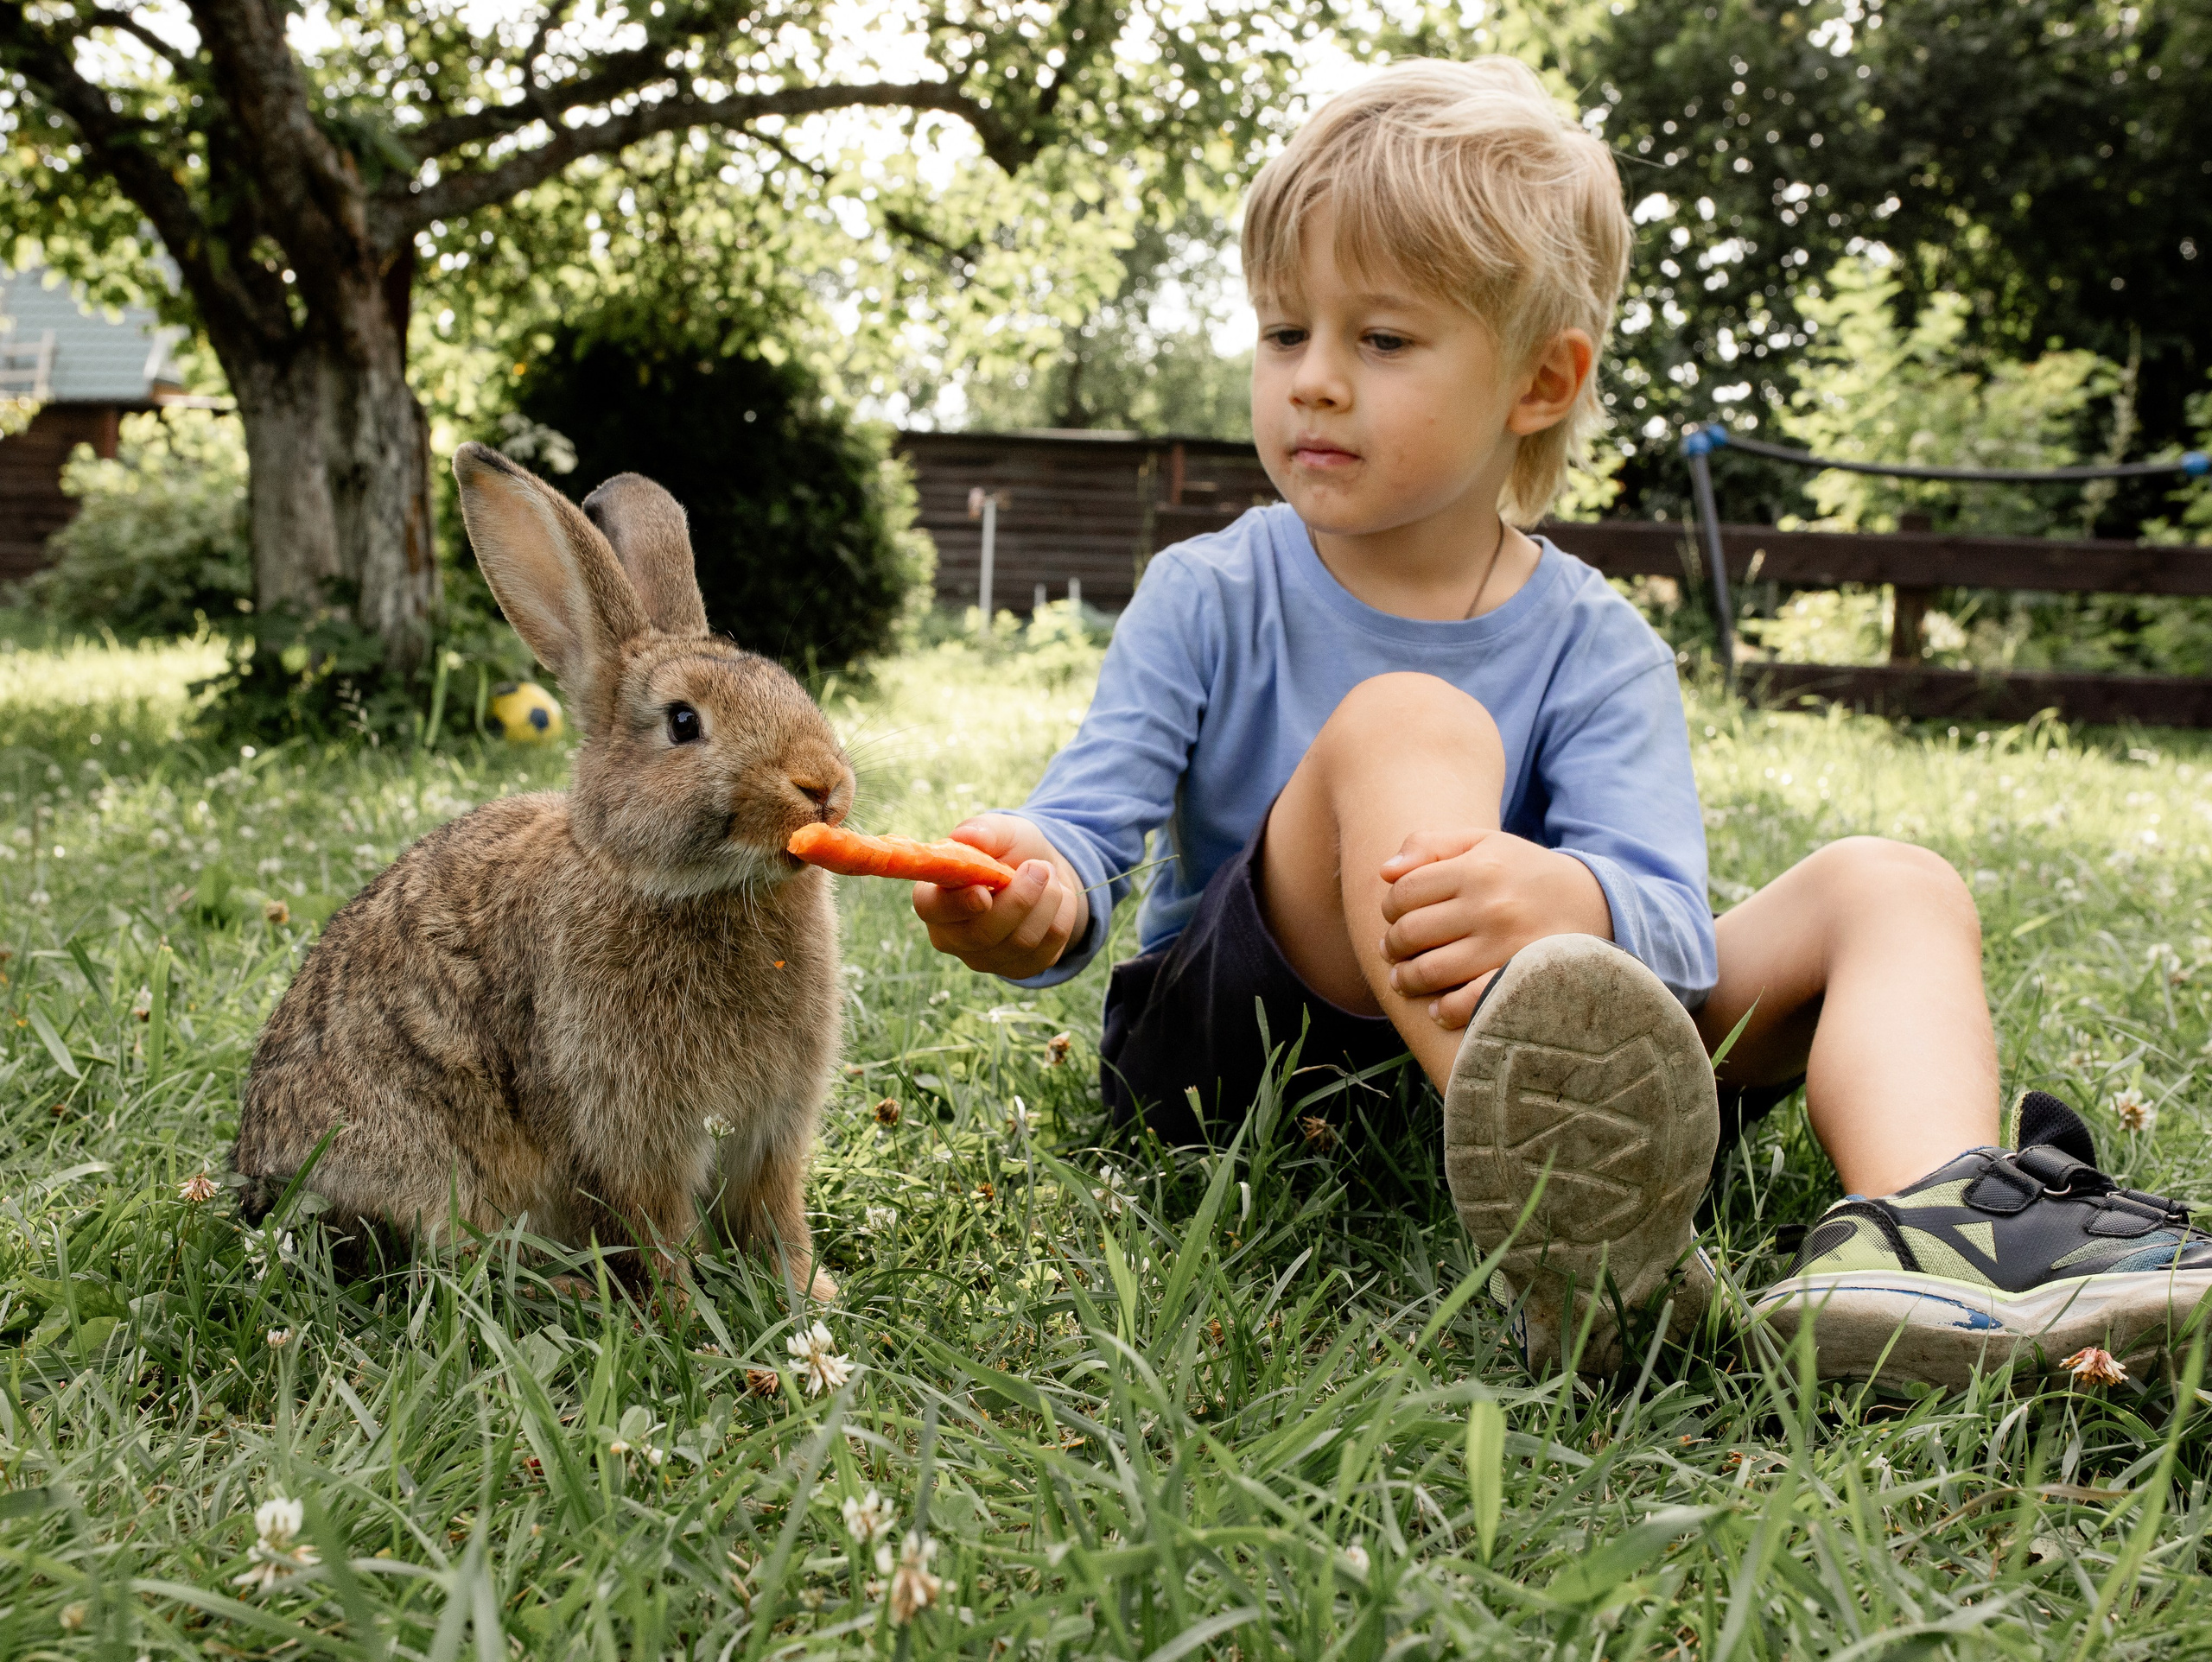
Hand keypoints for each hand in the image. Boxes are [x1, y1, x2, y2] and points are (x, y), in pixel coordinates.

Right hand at [913, 814, 1089, 980]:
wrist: (1047, 874)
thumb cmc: (1012, 851)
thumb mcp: (1002, 831)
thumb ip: (984, 831)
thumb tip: (966, 836)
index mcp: (936, 896)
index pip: (931, 909)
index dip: (955, 904)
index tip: (984, 891)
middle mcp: (953, 935)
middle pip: (980, 935)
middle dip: (1019, 899)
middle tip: (1039, 868)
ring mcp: (985, 958)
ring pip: (1019, 942)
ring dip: (1046, 901)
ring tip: (1048, 875)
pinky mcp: (1018, 969)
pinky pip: (1047, 950)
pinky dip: (1060, 916)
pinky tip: (1055, 900)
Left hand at [1377, 829, 1611, 1028]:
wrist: (1595, 902)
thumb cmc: (1524, 873)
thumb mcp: (1484, 843)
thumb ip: (1431, 845)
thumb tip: (1385, 872)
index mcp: (1478, 868)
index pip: (1405, 892)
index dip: (1390, 907)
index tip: (1395, 917)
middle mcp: (1492, 906)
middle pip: (1411, 932)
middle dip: (1393, 945)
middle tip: (1393, 950)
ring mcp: (1508, 945)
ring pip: (1430, 970)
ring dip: (1407, 979)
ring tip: (1405, 978)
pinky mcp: (1523, 979)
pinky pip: (1470, 1003)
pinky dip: (1446, 1010)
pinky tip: (1438, 1008)